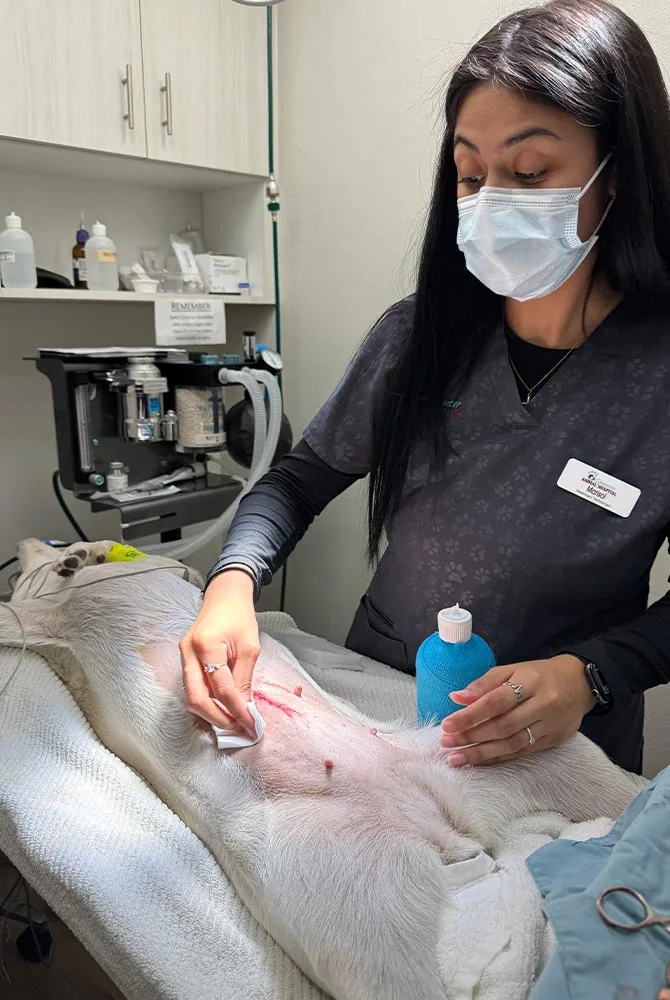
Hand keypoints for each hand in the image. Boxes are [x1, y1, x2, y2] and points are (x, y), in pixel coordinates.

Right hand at [179, 570, 258, 735]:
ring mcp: (182, 656)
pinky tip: (222, 707)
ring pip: (191, 697)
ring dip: (211, 713)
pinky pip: (192, 687)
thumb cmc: (239, 616)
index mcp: (207, 646)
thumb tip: (245, 709)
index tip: (251, 725)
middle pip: (197, 699)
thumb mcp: (250, 647)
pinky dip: (207, 701)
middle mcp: (189, 652)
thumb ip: (245, 679)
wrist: (224, 595)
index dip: (237, 711)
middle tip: (239, 729)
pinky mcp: (184, 658)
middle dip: (219, 719)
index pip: (222, 689)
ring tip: (233, 721)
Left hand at [439, 655, 595, 766]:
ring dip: (481, 754)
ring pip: (512, 744)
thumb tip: (456, 698)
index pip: (496, 701)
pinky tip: (479, 761)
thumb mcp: (513, 670)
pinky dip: (498, 758)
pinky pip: (522, 752)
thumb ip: (485, 683)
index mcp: (530, 681)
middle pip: (503, 725)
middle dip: (472, 736)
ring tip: (457, 758)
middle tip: (446, 743)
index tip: (447, 724)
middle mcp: (542, 704)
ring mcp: (549, 725)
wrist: (580, 684)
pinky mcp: (553, 741)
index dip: (471, 715)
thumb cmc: (539, 675)